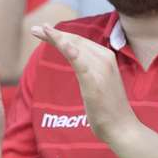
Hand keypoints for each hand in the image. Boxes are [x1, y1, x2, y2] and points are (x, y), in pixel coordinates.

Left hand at [31, 26, 137, 147]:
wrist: (122, 128)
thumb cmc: (109, 108)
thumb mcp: (98, 83)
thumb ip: (88, 69)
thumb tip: (75, 61)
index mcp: (105, 57)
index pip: (79, 41)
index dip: (60, 34)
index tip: (43, 30)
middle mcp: (105, 58)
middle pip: (75, 41)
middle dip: (54, 34)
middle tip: (35, 29)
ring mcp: (101, 70)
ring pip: (76, 48)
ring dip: (57, 37)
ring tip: (40, 30)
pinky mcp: (95, 82)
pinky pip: (81, 63)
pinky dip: (71, 51)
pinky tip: (60, 43)